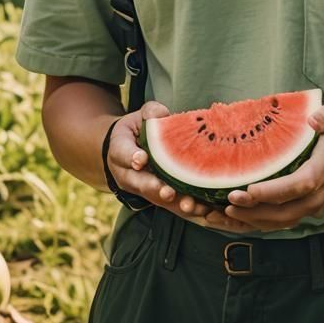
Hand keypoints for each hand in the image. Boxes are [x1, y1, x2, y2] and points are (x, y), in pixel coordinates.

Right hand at [105, 101, 217, 223]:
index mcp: (120, 150)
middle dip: (155, 189)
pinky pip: (171, 206)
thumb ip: (150, 112)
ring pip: (156, 199)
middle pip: (140, 184)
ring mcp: (142, 188)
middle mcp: (128, 175)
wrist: (128, 150)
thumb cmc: (137, 130)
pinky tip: (203, 210)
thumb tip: (161, 113)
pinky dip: (185, 209)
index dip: (131, 157)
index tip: (140, 160)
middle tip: (168, 192)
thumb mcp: (139, 116)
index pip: (123, 153)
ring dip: (173, 204)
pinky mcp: (157, 197)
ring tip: (189, 206)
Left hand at [203, 102, 323, 233]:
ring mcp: (312, 205)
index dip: (272, 192)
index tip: (247, 190)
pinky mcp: (305, 208)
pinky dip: (256, 224)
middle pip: (284, 212)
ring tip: (220, 215)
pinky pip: (280, 222)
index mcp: (323, 170)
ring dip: (250, 222)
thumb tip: (313, 120)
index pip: (297, 186)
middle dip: (253, 212)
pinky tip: (233, 220)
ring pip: (280, 222)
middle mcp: (317, 195)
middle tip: (225, 203)